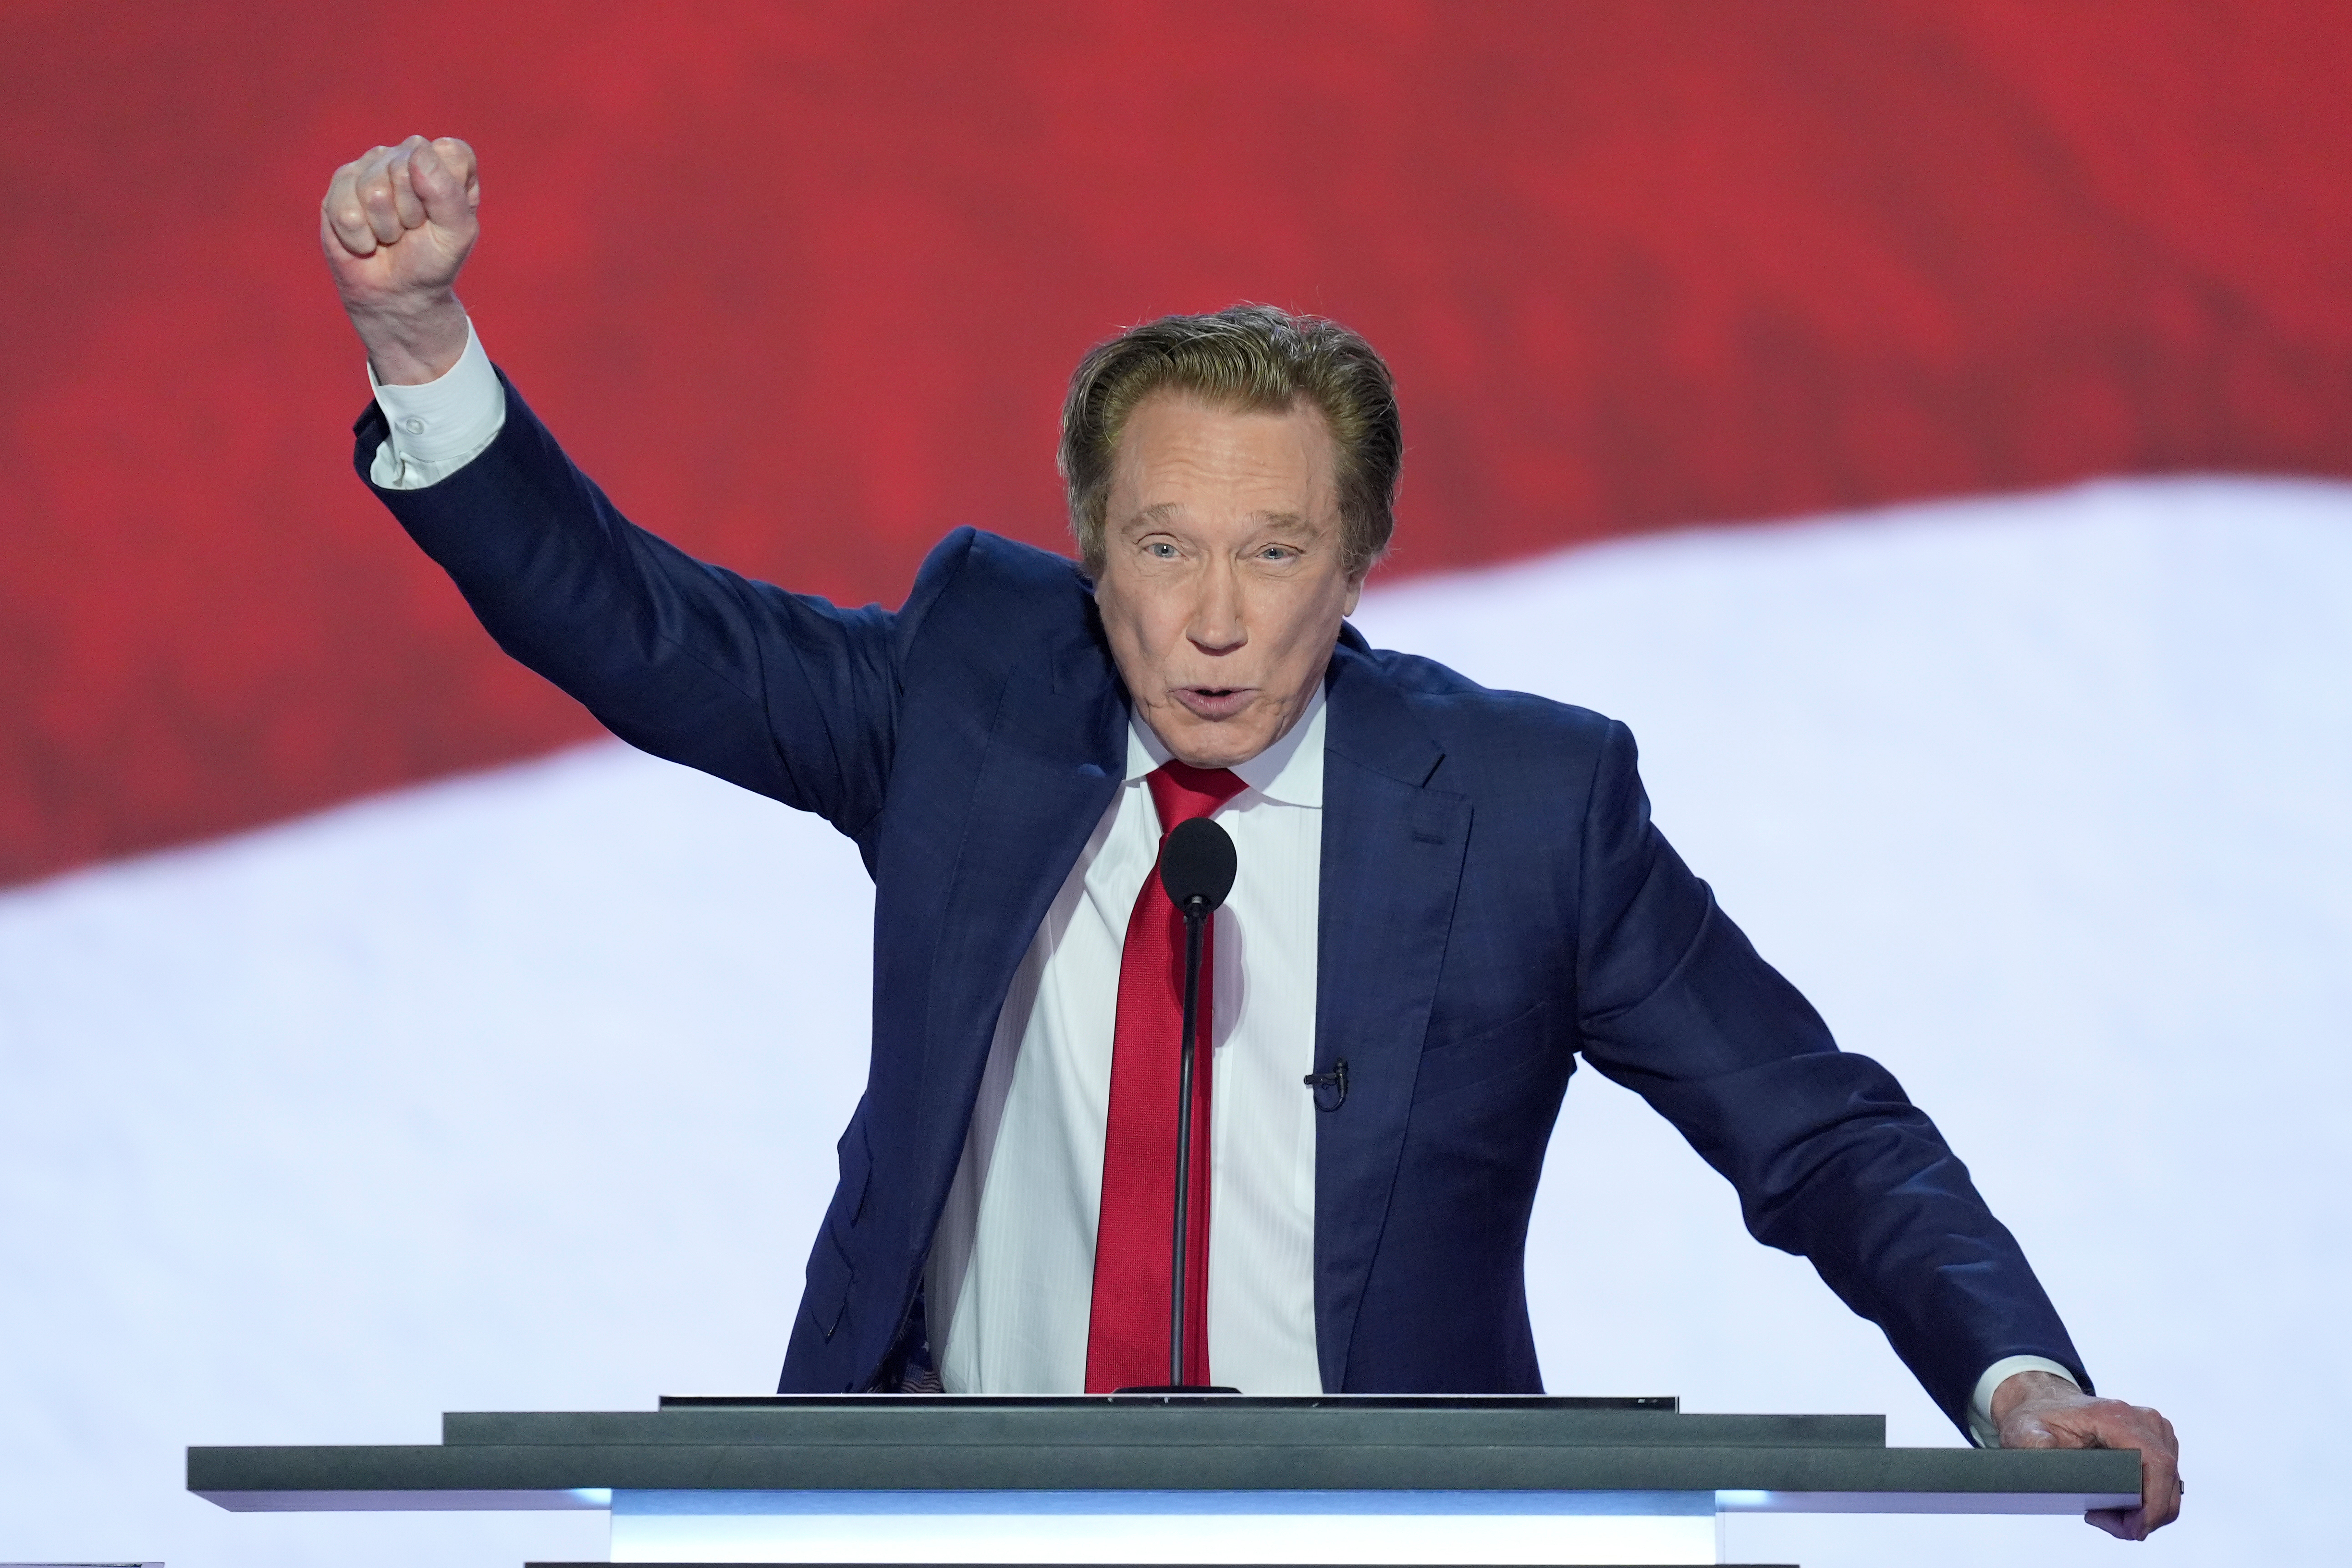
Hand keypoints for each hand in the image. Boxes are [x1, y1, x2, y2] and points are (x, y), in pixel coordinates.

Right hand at [319, 136, 478, 383]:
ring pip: (372, 190)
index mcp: (445, 161)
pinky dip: (359, 237)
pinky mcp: (339, 185)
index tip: (441, 217)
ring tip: (389, 236)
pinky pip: (346, 210)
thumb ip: (447, 192)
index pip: (447, 152)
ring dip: (384, 227)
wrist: (397, 293)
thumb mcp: (456, 233)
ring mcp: (370, 166)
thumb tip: (417, 152)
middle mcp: (406, 155)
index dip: (444, 192)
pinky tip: (366, 239)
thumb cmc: (432, 261)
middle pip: (404, 169)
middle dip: (410, 212)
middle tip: (412, 230)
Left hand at [1994, 1369, 2179, 1539]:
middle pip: (2167, 1480)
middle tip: (2106, 1524)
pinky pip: (2164, 1483)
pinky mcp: (2157, 1444)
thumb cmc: (2038, 1419)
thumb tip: (2045, 1447)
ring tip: (2104, 1515)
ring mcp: (2156, 1432)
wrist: (2047, 1405)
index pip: (2156, 1462)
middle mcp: (2144, 1421)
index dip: (2153, 1502)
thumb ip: (2030, 1439)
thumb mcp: (2024, 1430)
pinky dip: (2147, 1503)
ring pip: (2169, 1486)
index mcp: (2116, 1416)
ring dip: (2145, 1512)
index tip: (2133, 1529)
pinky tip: (2116, 1508)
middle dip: (2145, 1516)